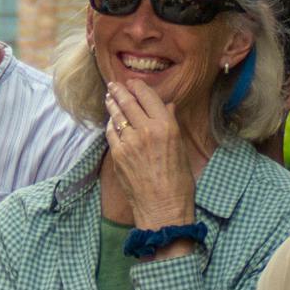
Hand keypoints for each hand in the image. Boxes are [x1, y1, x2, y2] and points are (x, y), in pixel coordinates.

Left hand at [103, 76, 196, 230]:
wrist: (163, 207)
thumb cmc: (179, 182)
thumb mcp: (181, 149)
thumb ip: (171, 124)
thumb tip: (167, 107)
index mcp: (166, 126)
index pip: (148, 97)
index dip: (138, 87)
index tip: (133, 82)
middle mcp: (146, 130)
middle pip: (128, 102)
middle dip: (119, 91)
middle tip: (114, 84)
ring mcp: (129, 142)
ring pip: (116, 116)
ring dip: (112, 104)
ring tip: (109, 96)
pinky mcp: (117, 155)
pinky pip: (111, 133)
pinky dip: (111, 125)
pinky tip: (111, 122)